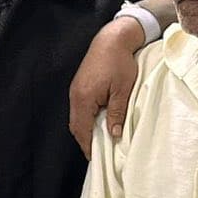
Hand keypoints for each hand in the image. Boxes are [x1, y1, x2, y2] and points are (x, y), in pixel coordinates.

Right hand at [69, 17, 146, 158]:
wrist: (111, 39)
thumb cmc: (119, 63)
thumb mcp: (123, 90)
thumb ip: (116, 113)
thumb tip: (114, 134)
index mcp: (84, 99)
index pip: (82, 130)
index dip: (88, 145)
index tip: (96, 158)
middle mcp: (75, 96)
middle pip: (76, 125)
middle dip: (85, 140)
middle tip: (98, 153)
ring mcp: (75, 90)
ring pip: (77, 117)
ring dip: (85, 129)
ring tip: (99, 140)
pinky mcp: (79, 85)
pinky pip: (79, 108)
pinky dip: (86, 119)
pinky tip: (97, 122)